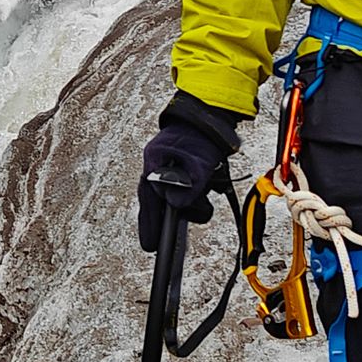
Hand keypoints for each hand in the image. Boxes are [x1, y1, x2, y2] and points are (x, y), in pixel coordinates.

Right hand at [137, 94, 240, 252]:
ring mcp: (166, 168)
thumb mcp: (199, 162)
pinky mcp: (179, 170)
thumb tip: (174, 204)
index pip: (148, 197)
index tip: (150, 245)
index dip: (149, 224)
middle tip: (155, 243)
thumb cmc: (204, 133)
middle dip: (161, 220)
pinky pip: (181, 191)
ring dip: (188, 205)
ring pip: (170, 197)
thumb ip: (188, 185)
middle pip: (154, 201)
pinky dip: (193, 198)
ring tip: (202, 205)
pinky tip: (203, 195)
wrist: (213, 116)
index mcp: (154, 160)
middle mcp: (156, 165)